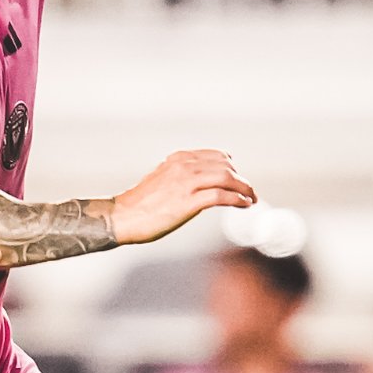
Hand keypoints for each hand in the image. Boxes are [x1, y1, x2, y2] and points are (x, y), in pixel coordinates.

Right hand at [106, 147, 256, 247]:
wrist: (121, 217)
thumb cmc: (139, 204)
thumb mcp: (161, 179)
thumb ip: (180, 176)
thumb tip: (200, 184)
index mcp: (178, 158)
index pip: (217, 156)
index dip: (233, 168)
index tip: (238, 179)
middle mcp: (184, 166)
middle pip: (226, 167)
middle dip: (242, 180)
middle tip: (249, 193)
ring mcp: (186, 183)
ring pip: (228, 178)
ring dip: (245, 189)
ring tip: (251, 199)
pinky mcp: (188, 202)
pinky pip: (221, 196)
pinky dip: (237, 199)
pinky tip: (244, 205)